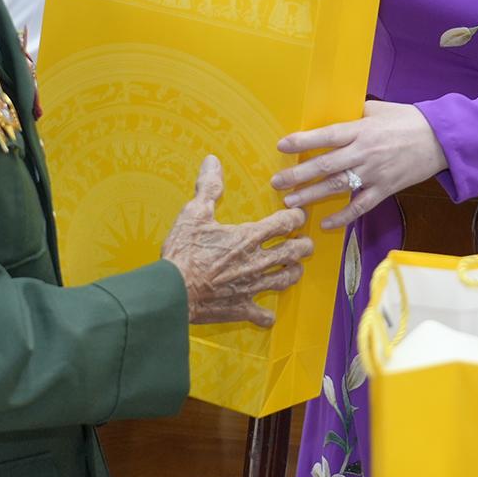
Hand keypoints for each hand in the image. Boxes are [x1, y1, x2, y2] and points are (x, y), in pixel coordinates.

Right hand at [161, 155, 311, 327]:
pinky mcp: (240, 308)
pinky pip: (261, 314)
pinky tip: (268, 313)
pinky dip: (266, 314)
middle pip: (294, 252)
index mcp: (248, 237)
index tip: (297, 215)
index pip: (285, 223)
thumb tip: (213, 161)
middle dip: (303, 246)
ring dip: (293, 273)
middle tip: (305, 242)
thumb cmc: (183, 253)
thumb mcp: (193, 214)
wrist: (172, 293)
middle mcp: (256, 261)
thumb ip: (208, 187)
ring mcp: (251, 287)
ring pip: (285, 280)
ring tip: (294, 268)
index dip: (296, 217)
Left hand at [271, 102, 448, 229]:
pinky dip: (343, 217)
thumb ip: (355, 114)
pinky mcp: (386, 189)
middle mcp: (365, 152)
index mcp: (362, 129)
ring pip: (338, 187)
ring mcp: (375, 173)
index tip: (282, 145)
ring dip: (312, 195)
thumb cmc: (409, 120)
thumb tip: (332, 114)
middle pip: (326, 165)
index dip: (303, 141)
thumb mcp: (379, 110)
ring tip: (290, 203)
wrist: (441, 139)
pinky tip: (325, 223)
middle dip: (298, 175)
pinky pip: (361, 206)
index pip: (328, 135)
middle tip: (276, 182)